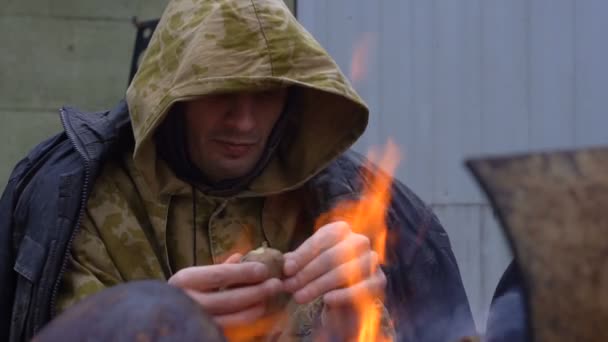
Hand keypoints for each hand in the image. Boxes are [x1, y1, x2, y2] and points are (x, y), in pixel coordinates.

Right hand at [168, 253, 282, 326]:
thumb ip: (218, 268)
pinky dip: (246, 321)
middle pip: (230, 298)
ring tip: (268, 299)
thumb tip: (241, 256)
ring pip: (233, 318)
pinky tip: (257, 313)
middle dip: (257, 291)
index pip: (220, 275)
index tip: (264, 269)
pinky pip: (231, 329)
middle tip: (276, 284)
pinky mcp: (205, 334)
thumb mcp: (194, 276)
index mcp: (185, 280)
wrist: (158, 317)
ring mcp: (197, 322)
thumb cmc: (182, 290)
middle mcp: (189, 302)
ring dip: (255, 308)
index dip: (245, 272)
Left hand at [282, 221, 386, 306]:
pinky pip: (361, 288)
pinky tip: (327, 300)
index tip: (286, 269)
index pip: (323, 238)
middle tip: (289, 287)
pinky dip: (342, 294)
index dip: (303, 254)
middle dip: (307, 273)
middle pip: (331, 256)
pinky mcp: (379, 281)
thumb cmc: (321, 276)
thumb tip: (284, 262)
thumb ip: (296, 262)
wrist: (343, 300)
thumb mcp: (306, 266)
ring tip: (299, 297)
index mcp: (341, 230)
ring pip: (344, 272)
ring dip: (318, 285)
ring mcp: (372, 260)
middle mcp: (360, 241)